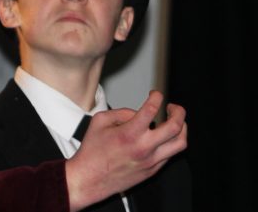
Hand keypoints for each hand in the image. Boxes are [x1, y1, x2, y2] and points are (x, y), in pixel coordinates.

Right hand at [65, 90, 186, 210]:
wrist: (90, 179)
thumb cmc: (92, 152)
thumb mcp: (99, 122)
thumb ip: (120, 113)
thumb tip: (137, 113)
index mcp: (129, 134)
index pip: (152, 109)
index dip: (156, 97)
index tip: (155, 94)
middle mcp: (143, 147)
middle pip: (175, 126)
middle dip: (178, 112)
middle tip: (173, 107)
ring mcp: (151, 161)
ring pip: (180, 143)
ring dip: (182, 128)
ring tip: (176, 122)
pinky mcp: (153, 170)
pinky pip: (171, 154)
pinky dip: (171, 142)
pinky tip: (163, 138)